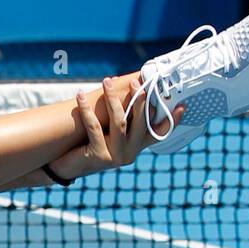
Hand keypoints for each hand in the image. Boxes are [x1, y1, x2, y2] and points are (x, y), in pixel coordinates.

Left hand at [47, 76, 184, 181]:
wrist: (66, 166)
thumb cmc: (88, 143)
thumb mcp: (108, 130)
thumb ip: (121, 116)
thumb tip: (124, 84)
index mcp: (137, 146)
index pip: (159, 133)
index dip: (172, 120)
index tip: (182, 104)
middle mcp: (131, 153)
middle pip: (141, 122)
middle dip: (140, 99)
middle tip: (136, 81)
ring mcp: (117, 156)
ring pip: (119, 122)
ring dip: (113, 99)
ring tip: (106, 81)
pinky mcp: (100, 156)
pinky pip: (95, 128)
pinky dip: (87, 110)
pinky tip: (79, 96)